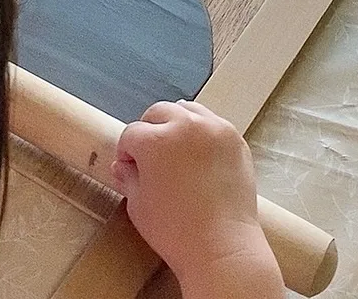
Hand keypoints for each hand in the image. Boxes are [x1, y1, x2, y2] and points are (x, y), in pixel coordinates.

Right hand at [112, 101, 274, 287]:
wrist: (222, 247)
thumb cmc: (176, 231)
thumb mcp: (139, 206)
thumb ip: (128, 178)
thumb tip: (123, 165)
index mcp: (155, 141)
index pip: (131, 133)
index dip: (126, 152)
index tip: (130, 167)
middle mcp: (185, 125)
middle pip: (158, 112)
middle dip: (149, 131)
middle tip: (151, 158)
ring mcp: (214, 128)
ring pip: (187, 110)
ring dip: (176, 124)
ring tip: (176, 152)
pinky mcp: (235, 137)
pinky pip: (212, 123)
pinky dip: (202, 133)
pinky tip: (200, 157)